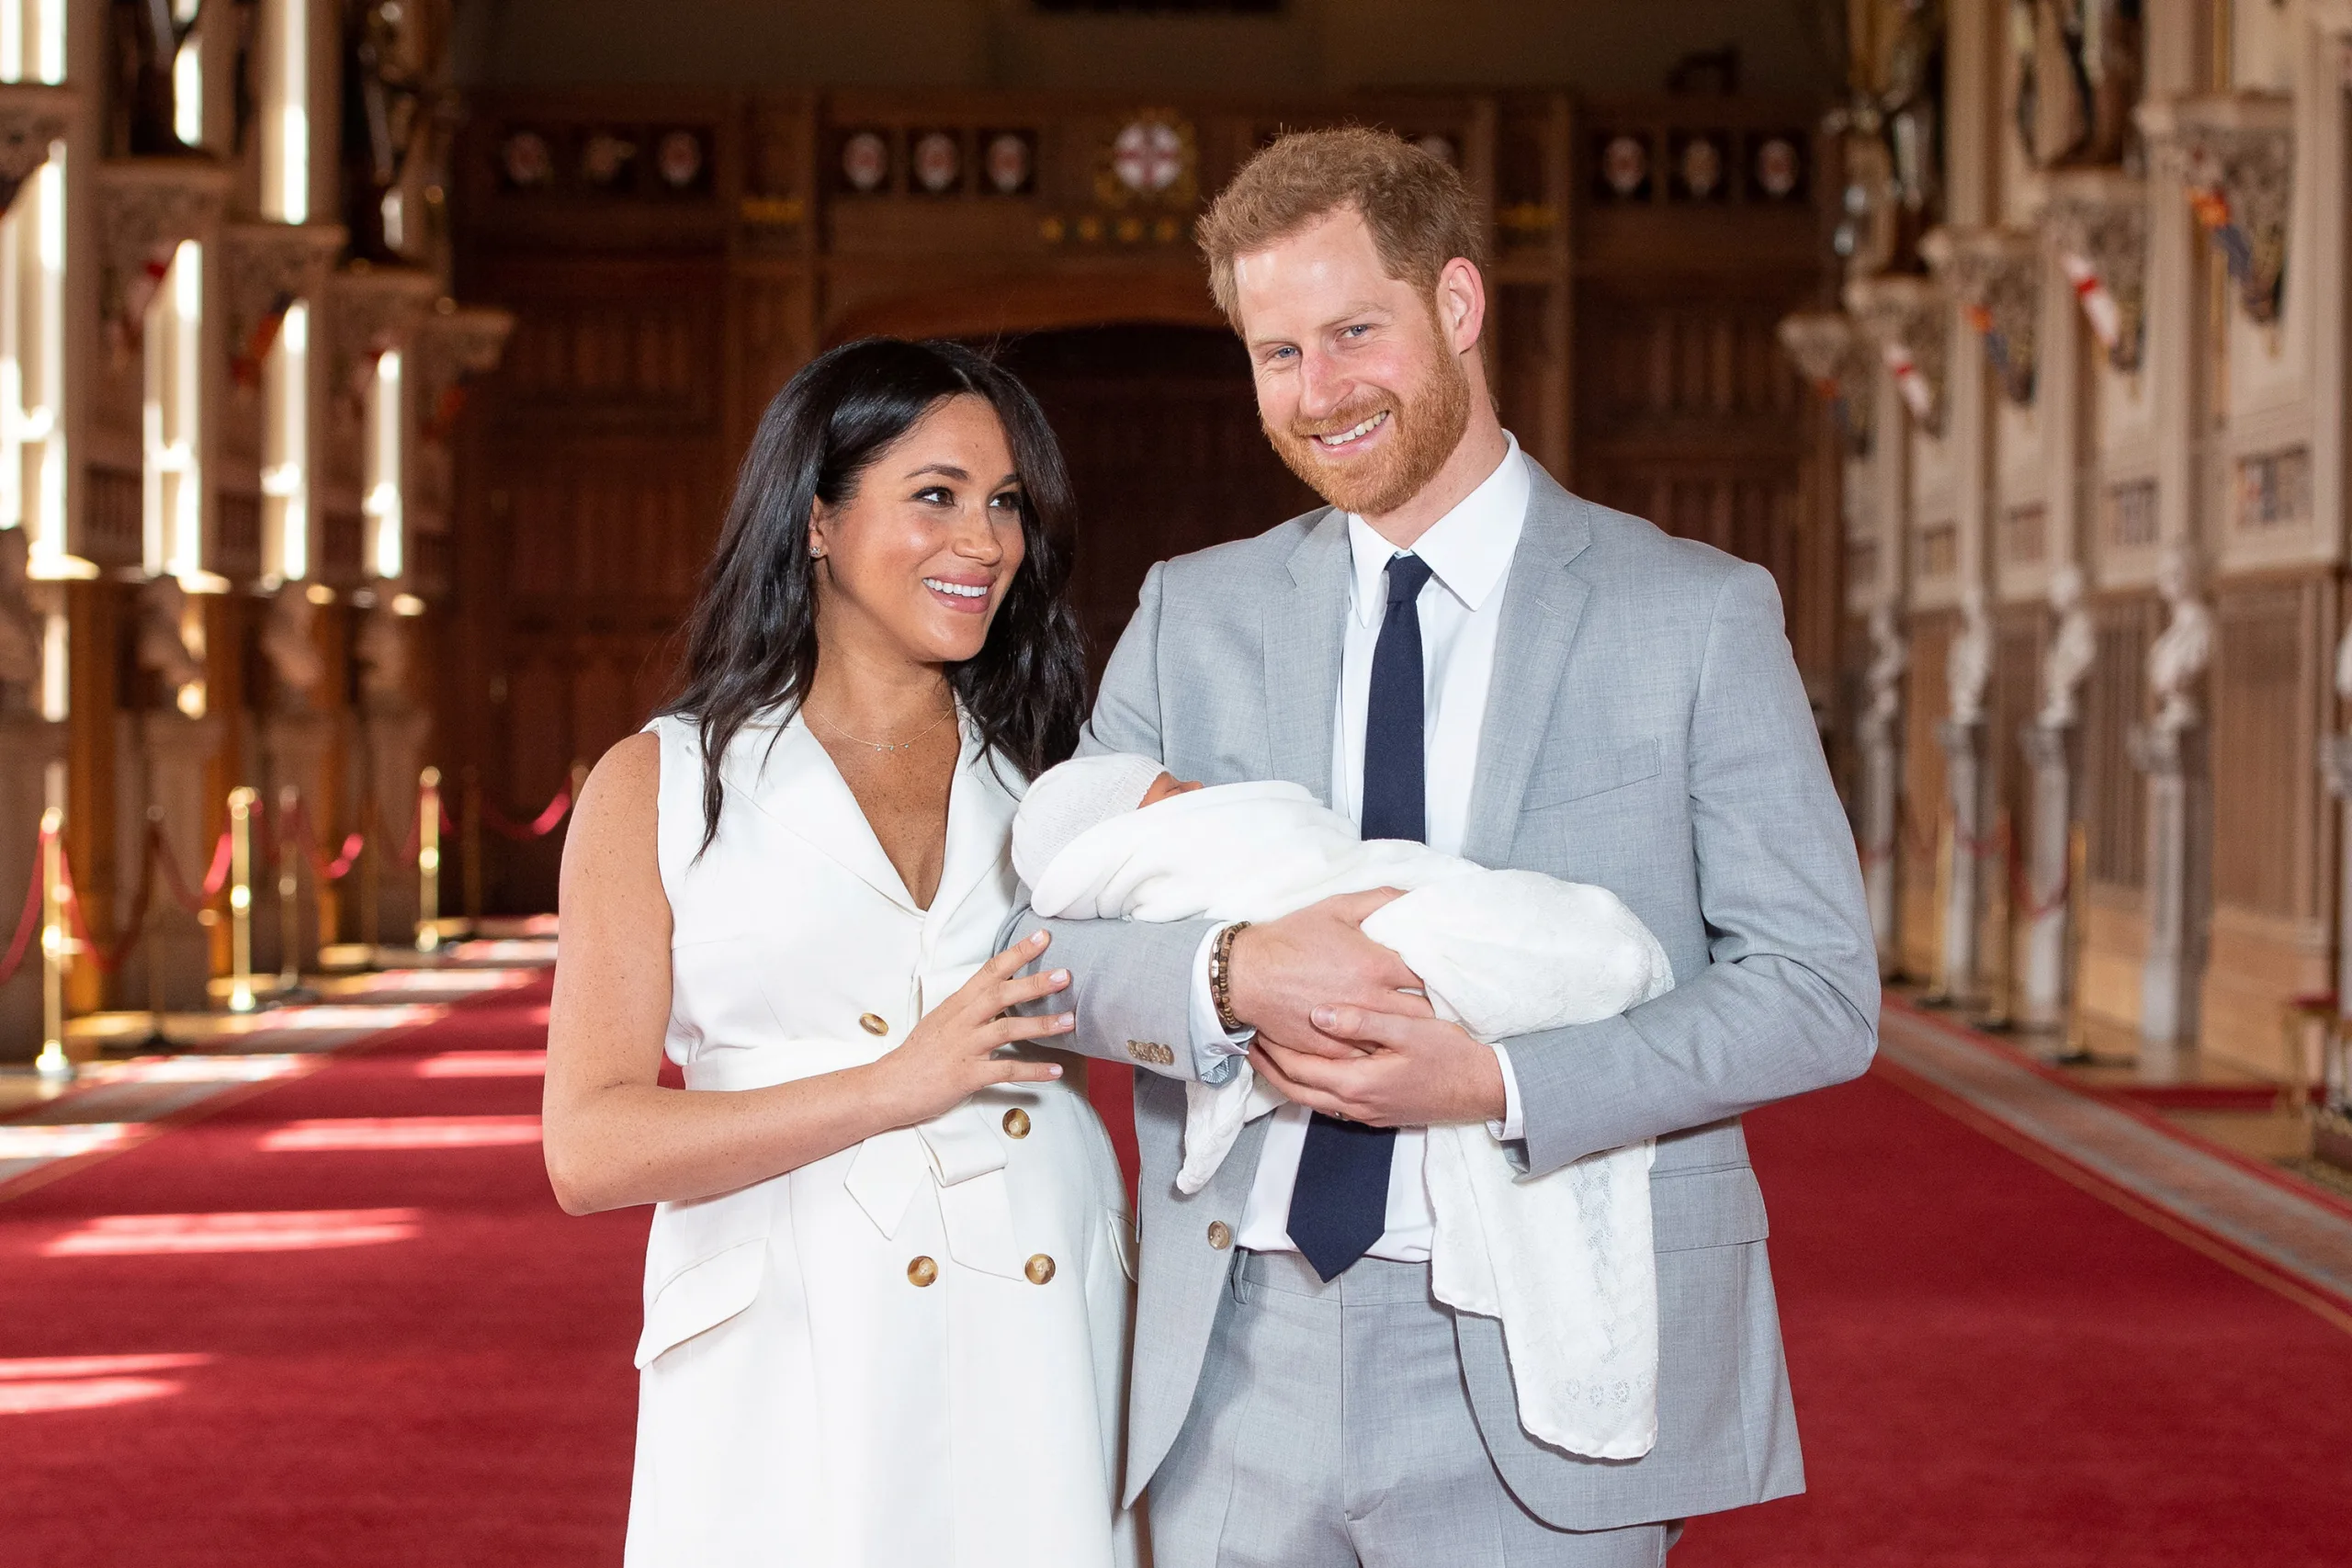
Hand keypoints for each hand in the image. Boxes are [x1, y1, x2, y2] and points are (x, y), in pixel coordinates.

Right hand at [869, 931, 1071, 1125]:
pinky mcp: (967, 1075)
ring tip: (1069, 1022)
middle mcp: (961, 1021)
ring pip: (1006, 1030)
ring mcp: (964, 1048)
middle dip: (1034, 983)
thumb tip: (999, 994)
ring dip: (1040, 1025)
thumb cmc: (918, 1054)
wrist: (890, 1086)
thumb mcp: (942, 1021)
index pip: (989, 971)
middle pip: (1000, 994)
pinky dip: (1032, 1071)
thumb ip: (970, 1008)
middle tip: (1065, 975)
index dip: (1017, 953)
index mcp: (956, 1004)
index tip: (1043, 937)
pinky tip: (1055, 1071)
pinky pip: (1005, 1071)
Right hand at [1226, 890, 1432, 1058]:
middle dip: (1432, 1007)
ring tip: (1417, 1026)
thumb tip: (1415, 897)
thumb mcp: (1337, 907)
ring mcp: (1353, 1029)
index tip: (1444, 974)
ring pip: (1399, 1038)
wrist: (1247, 975)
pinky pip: (1370, 1055)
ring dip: (1409, 1031)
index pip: (1430, 976)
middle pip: (1423, 1013)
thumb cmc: (1292, 939)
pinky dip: (1380, 1049)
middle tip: (1436, 1002)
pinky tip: (1385, 1043)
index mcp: (1377, 965)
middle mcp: (1371, 1000)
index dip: (1441, 975)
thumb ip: (1381, 899)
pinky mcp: (1335, 1050)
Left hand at [1250, 1005, 1503, 1127]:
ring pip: (1310, 1100)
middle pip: (1295, 1090)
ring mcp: (1365, 1114)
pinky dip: (1310, 1085)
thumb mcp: (1409, 1029)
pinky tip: (1310, 1066)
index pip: (1298, 1069)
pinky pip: (1329, 1102)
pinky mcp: (1376, 1114)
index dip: (1272, 1049)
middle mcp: (1355, 1105)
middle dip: (1269, 1066)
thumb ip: (1363, 1021)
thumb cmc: (1450, 1056)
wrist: (1483, 1090)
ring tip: (1271, 1052)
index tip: (1256, 1025)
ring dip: (1286, 1078)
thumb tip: (1318, 1013)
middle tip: (1250, 1040)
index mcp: (1357, 1083)